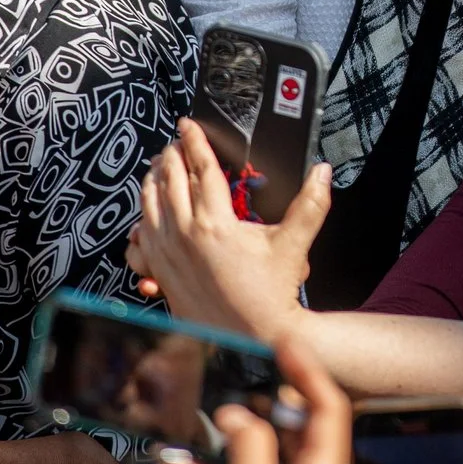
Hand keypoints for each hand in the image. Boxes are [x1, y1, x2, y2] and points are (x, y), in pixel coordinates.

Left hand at [127, 120, 329, 339]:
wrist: (252, 338)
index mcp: (215, 223)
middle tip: (174, 142)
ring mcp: (167, 255)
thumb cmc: (271, 294)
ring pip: (149, 205)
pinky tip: (146, 216)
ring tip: (159, 168)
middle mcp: (184, 235)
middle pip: (170, 180)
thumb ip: (310, 205)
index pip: (201, 168)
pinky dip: (141, 223)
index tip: (189, 125)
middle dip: (171, 156)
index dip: (195, 141)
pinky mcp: (160, 273)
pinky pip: (139, 241)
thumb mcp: (293, 245)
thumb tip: (323, 171)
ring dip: (152, 181)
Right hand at [162, 336, 352, 463]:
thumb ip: (248, 444)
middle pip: (295, 426)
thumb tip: (240, 415)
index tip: (284, 343)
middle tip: (241, 376)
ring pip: (262, 452)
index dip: (308, 371)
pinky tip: (176, 463)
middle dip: (265, 402)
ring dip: (232, 437)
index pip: (327, 408)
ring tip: (207, 418)